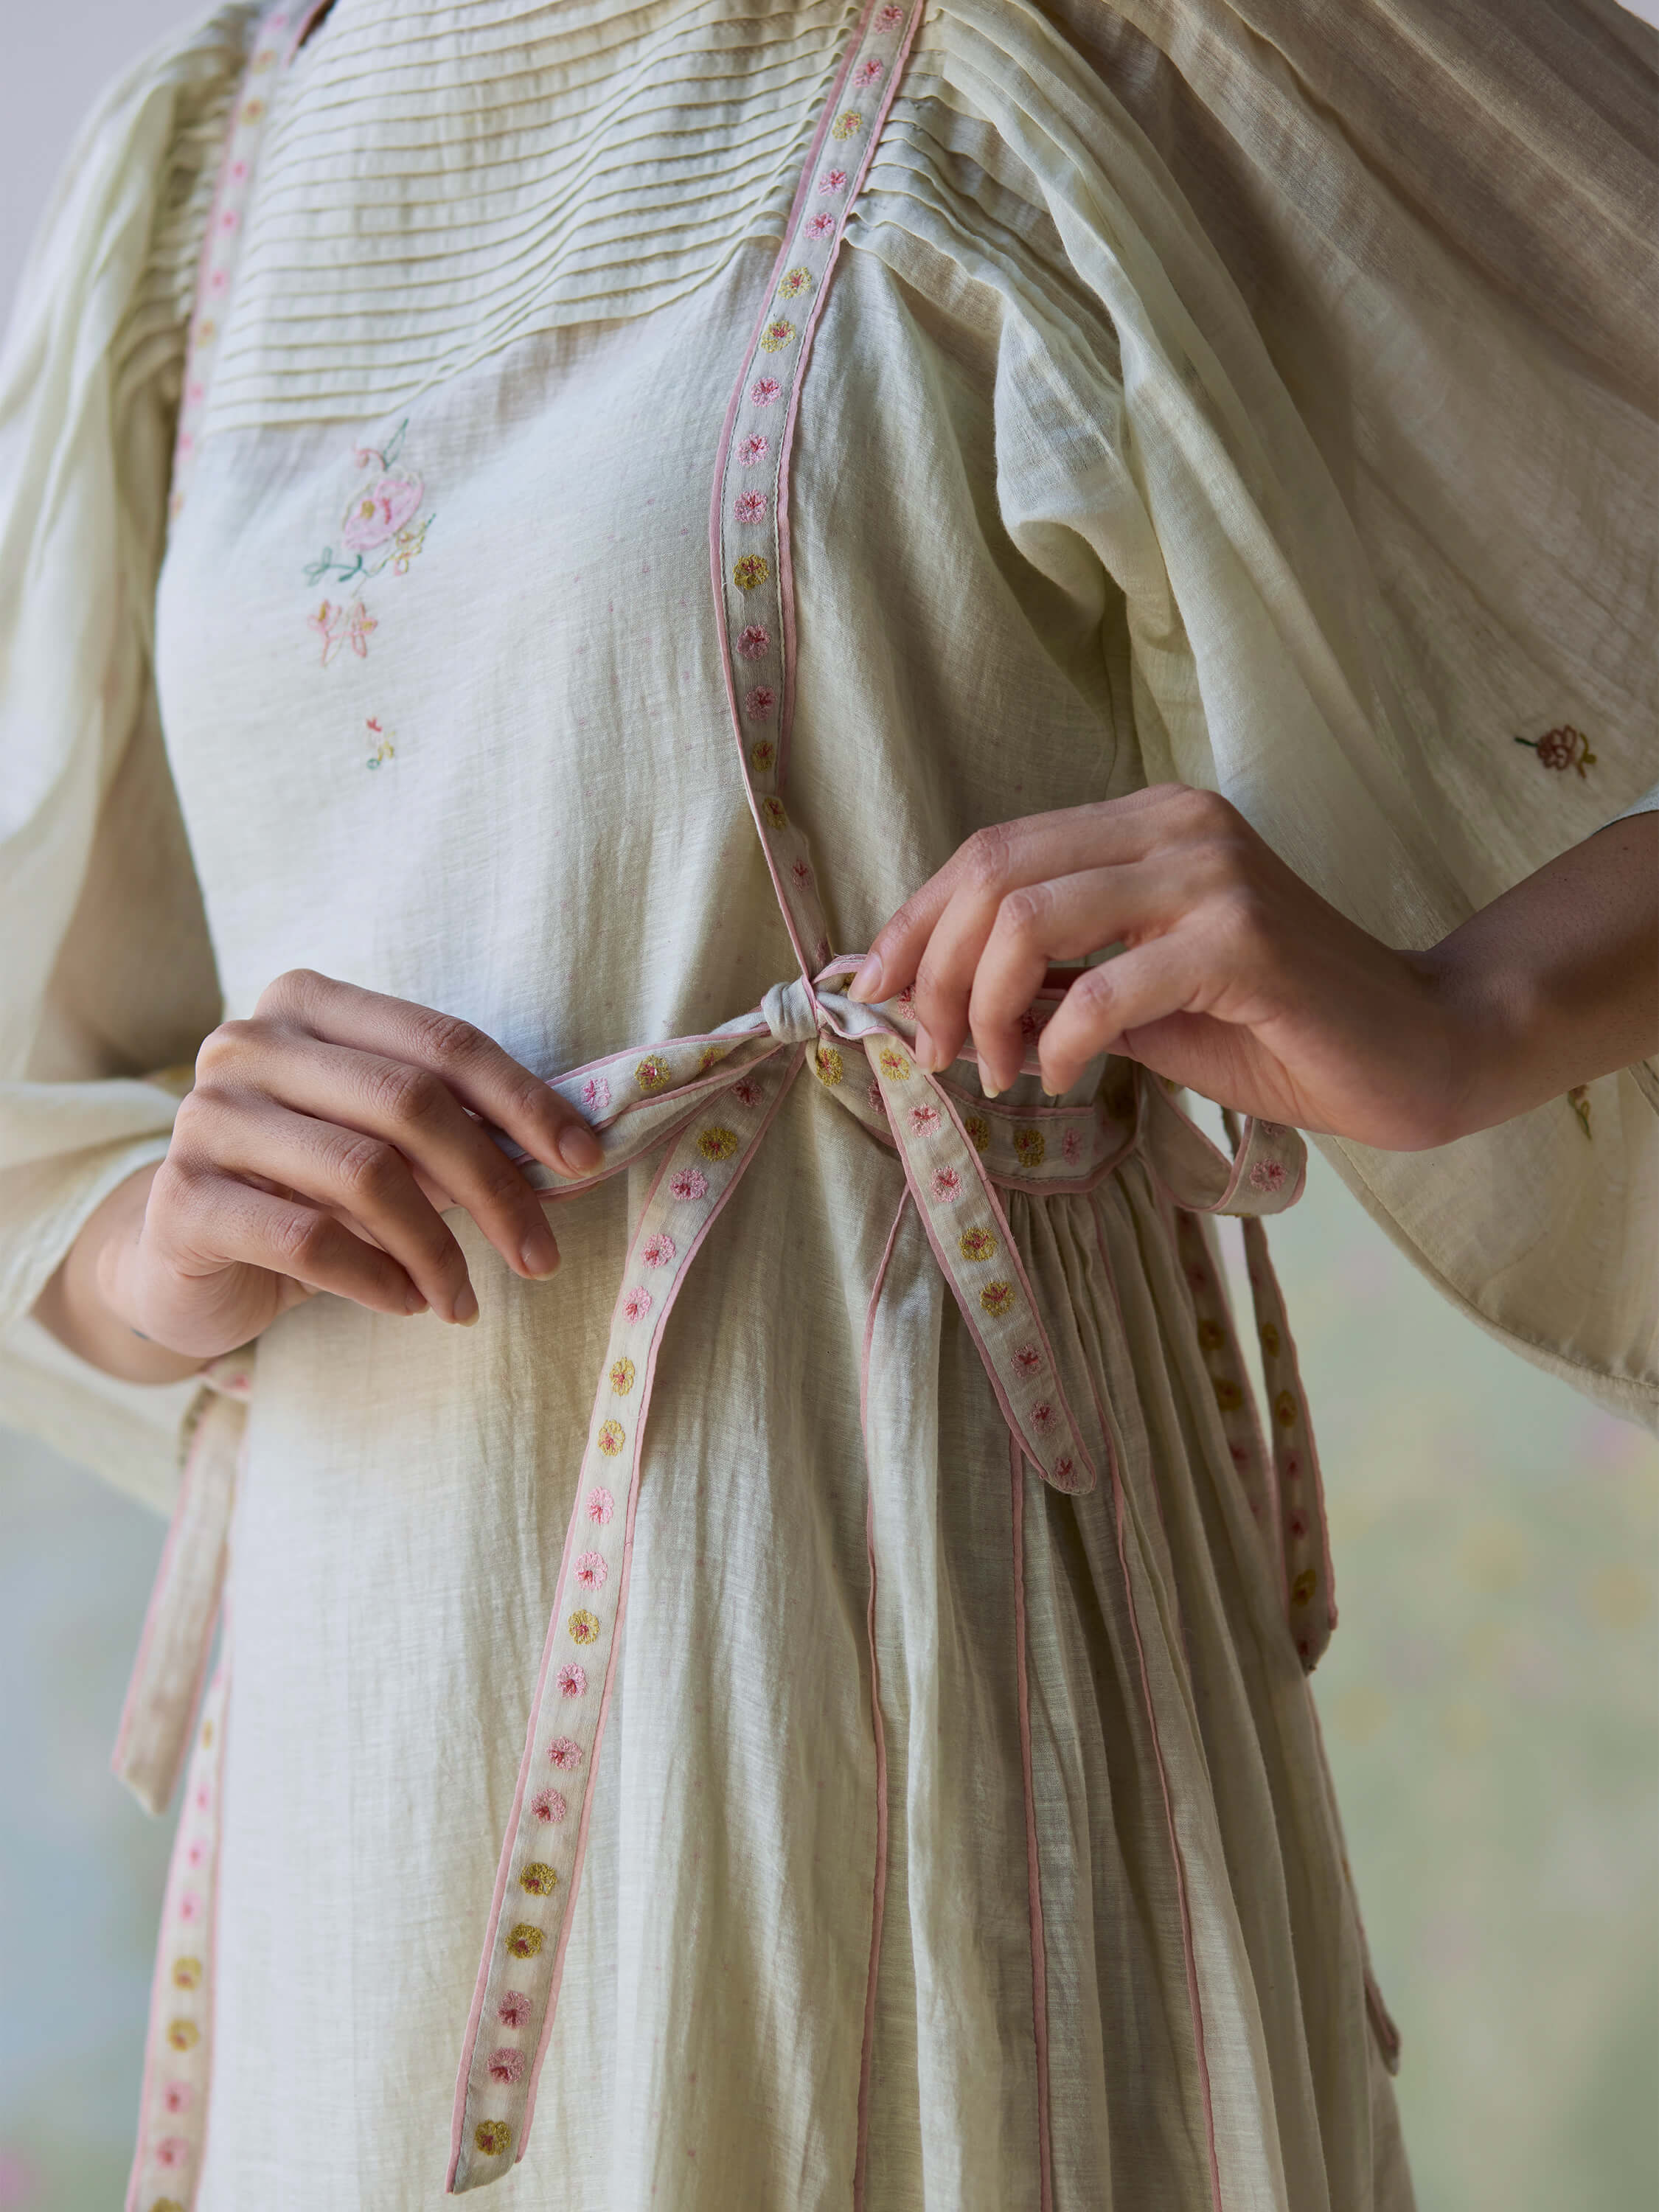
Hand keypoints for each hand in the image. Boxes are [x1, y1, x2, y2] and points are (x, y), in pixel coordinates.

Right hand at [88, 971, 603, 1365]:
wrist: (185, 1260)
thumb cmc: (307, 1192)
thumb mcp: (388, 1150)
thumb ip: (458, 1133)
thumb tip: (569, 1153)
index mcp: (307, 1004)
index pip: (442, 1041)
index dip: (524, 1100)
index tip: (586, 1160)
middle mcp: (248, 1043)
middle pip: (409, 1103)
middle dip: (494, 1187)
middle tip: (541, 1257)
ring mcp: (204, 1117)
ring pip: (364, 1175)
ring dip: (438, 1251)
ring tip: (464, 1300)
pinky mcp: (181, 1200)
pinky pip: (309, 1240)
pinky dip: (377, 1280)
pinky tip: (408, 1304)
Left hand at [848, 784, 1462, 1149]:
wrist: (1415, 1048)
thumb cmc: (1274, 1027)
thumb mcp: (1138, 999)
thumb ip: (1052, 983)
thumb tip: (936, 1000)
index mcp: (1146, 822)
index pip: (992, 850)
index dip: (916, 922)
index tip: (877, 995)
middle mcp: (1176, 826)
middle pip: (995, 875)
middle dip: (933, 970)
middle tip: (930, 1051)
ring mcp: (1211, 876)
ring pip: (1032, 920)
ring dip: (984, 1009)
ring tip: (995, 1071)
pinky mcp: (1244, 942)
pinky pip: (1104, 990)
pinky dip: (1059, 1045)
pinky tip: (1063, 1080)